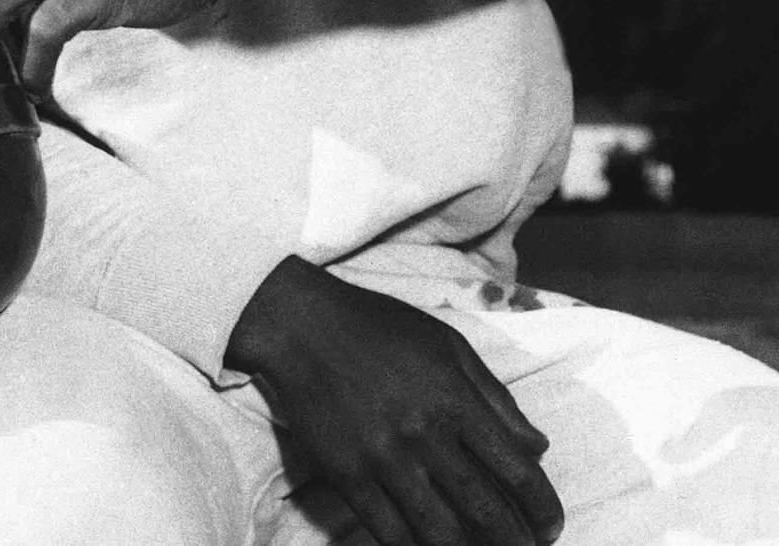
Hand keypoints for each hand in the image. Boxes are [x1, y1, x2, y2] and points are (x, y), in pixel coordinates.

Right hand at [226, 258, 562, 545]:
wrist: (298, 324)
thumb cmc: (377, 326)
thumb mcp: (447, 344)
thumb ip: (495, 397)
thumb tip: (536, 448)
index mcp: (455, 399)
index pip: (519, 472)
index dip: (544, 508)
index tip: (550, 525)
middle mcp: (424, 434)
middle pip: (486, 512)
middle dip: (516, 543)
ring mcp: (382, 458)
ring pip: (441, 533)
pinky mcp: (345, 474)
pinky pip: (389, 531)